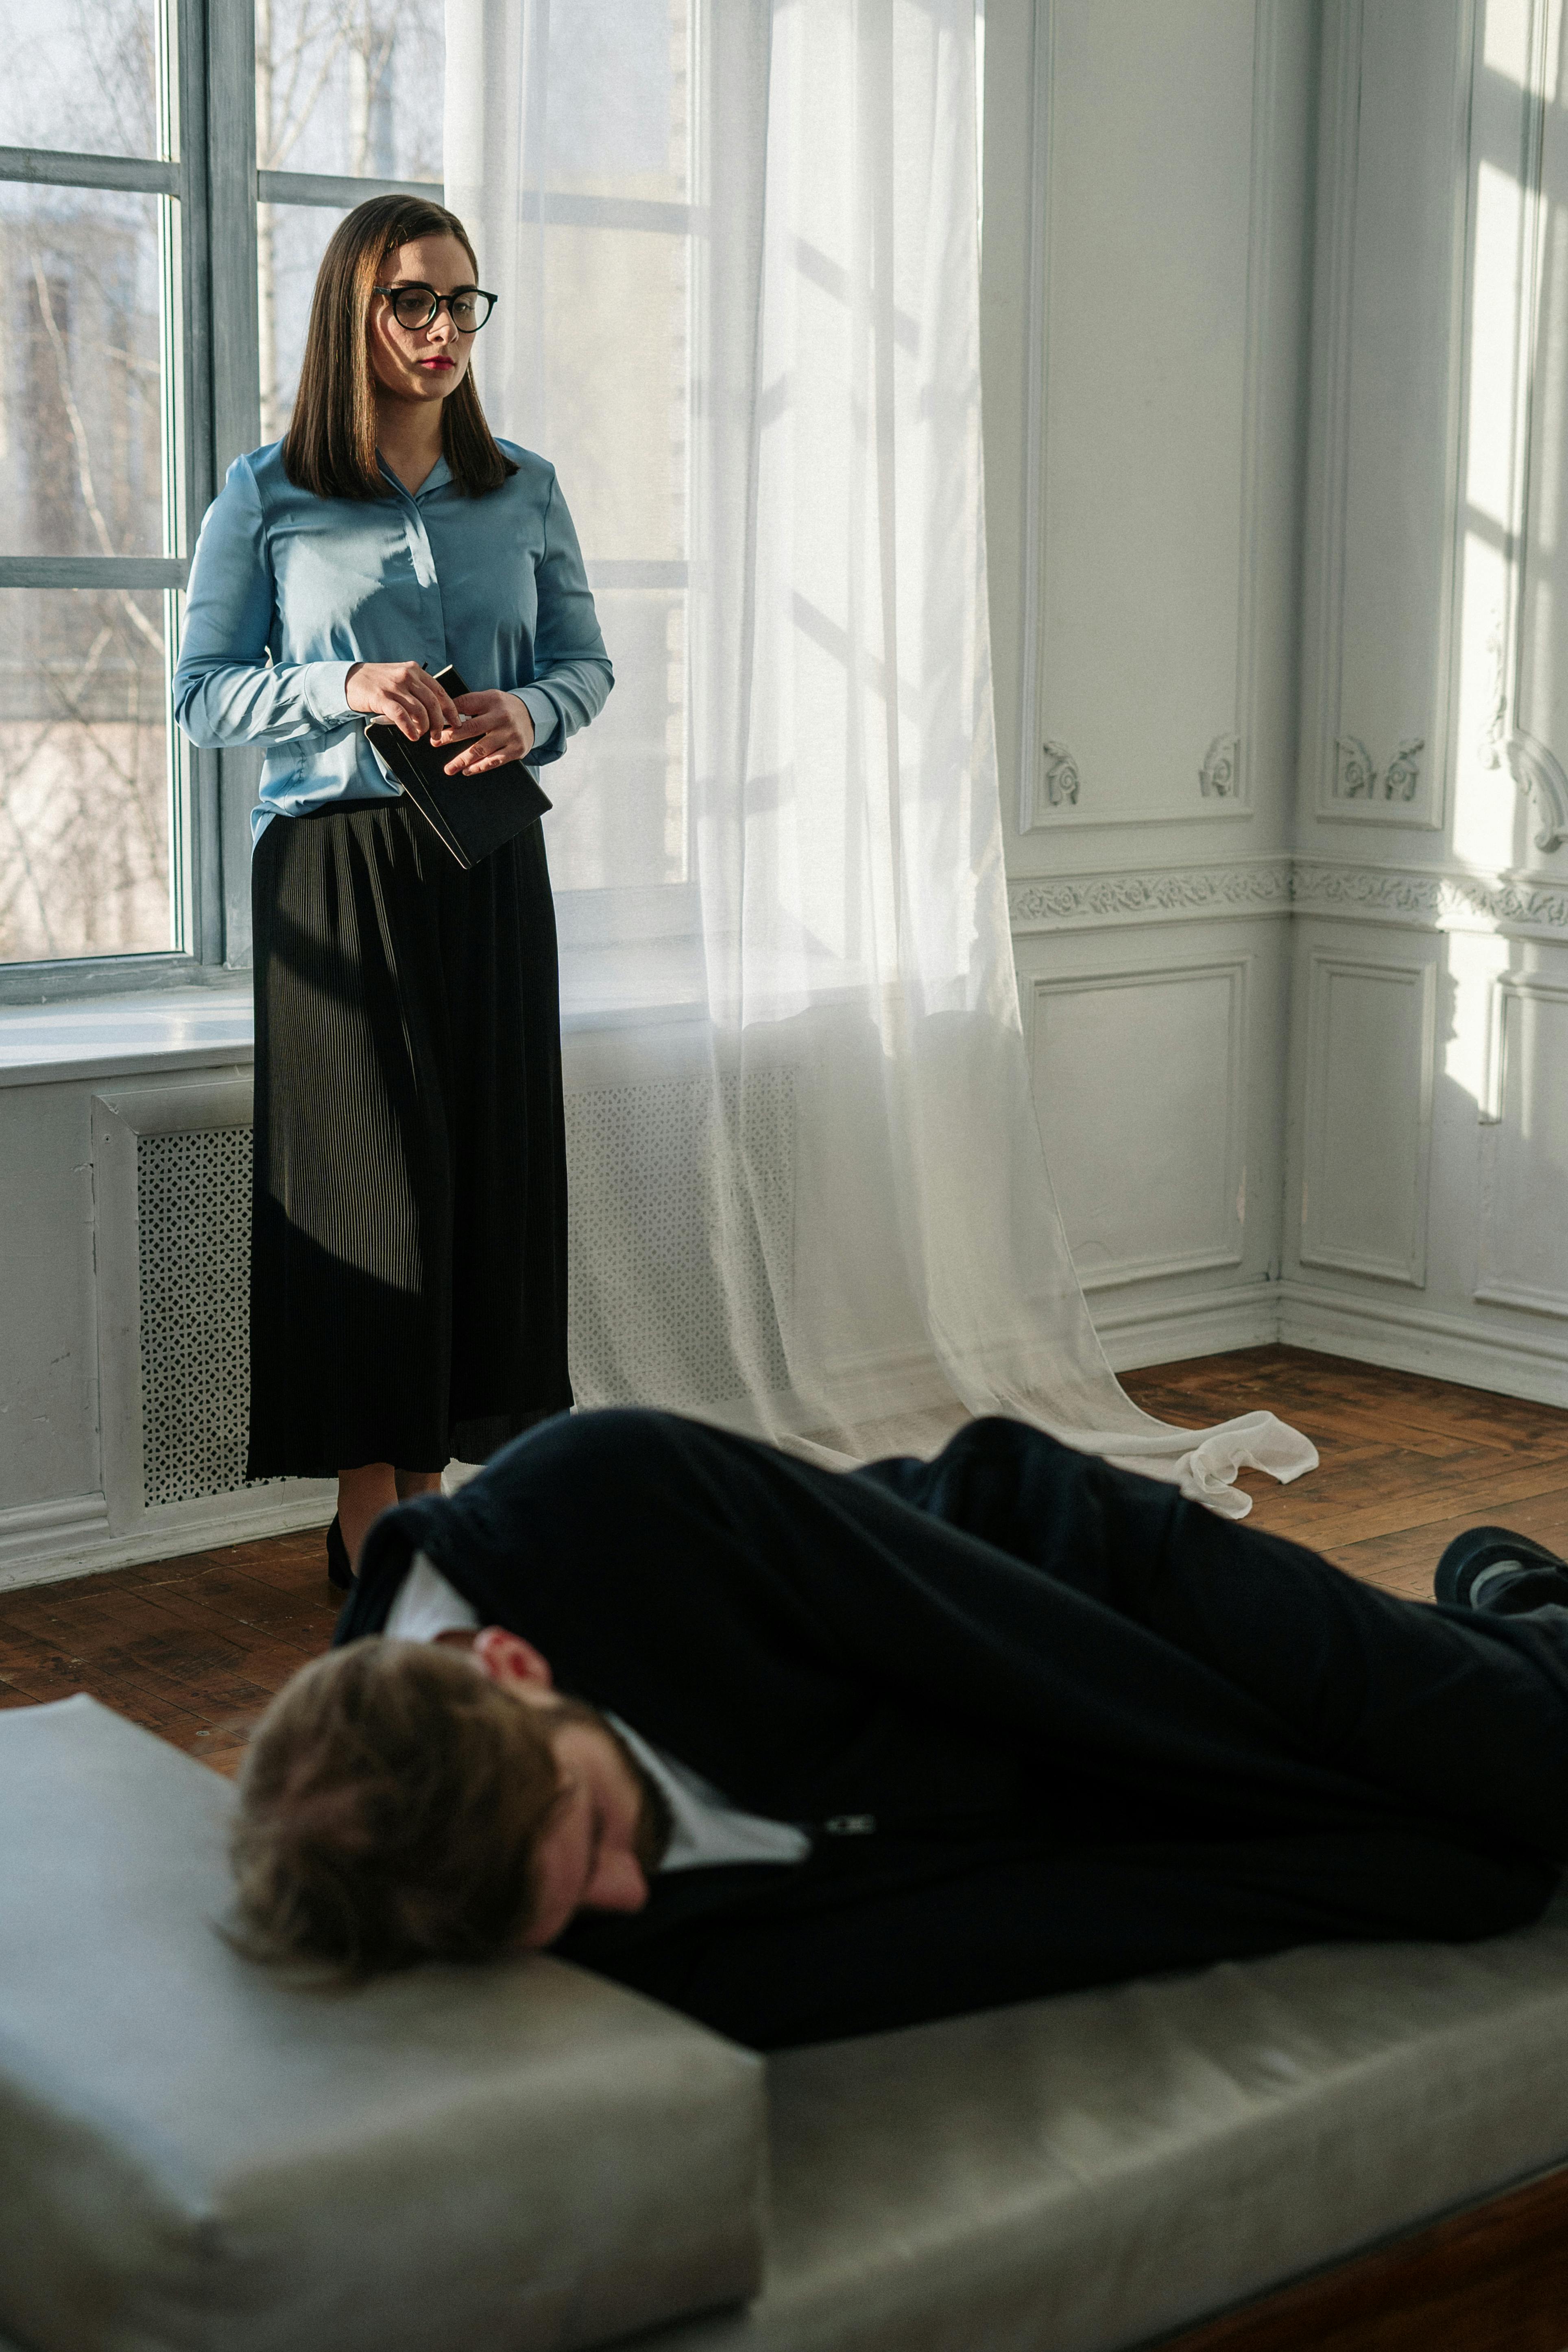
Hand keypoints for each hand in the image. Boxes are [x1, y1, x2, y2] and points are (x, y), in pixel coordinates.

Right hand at [344, 661, 461, 741]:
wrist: (350, 679)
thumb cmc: (378, 682)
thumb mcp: (401, 678)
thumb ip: (417, 690)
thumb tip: (437, 711)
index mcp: (415, 671)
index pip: (439, 691)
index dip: (450, 709)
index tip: (456, 723)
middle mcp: (406, 676)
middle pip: (432, 703)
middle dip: (439, 723)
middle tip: (438, 736)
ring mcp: (394, 686)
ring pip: (419, 710)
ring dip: (424, 727)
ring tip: (421, 735)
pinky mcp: (381, 697)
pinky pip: (401, 715)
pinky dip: (409, 728)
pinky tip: (411, 736)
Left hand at [430, 690, 536, 775]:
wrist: (534, 715)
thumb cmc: (504, 708)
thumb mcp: (489, 698)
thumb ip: (469, 704)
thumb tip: (443, 715)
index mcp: (492, 700)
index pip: (465, 705)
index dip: (449, 715)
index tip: (435, 724)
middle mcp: (502, 717)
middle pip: (472, 728)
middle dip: (451, 737)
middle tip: (436, 743)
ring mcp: (510, 734)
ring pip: (481, 749)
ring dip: (462, 760)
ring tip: (449, 768)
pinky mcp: (517, 749)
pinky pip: (495, 761)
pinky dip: (479, 767)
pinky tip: (468, 770)